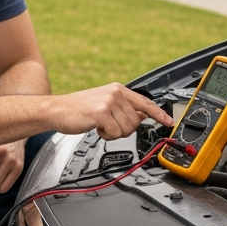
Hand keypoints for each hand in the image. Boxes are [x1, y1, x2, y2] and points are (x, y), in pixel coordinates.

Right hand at [52, 83, 172, 139]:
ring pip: (127, 129)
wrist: (57, 110)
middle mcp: (116, 93)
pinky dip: (106, 135)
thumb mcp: (105, 104)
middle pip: (136, 122)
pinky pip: (115, 133)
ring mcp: (109, 102)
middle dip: (124, 129)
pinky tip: (96, 127)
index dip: (159, 114)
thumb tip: (141, 116)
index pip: (145, 102)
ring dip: (114, 133)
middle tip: (108, 125)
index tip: (169, 121)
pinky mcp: (102, 113)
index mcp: (118, 89)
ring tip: (100, 125)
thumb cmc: (78, 109)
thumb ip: (124, 108)